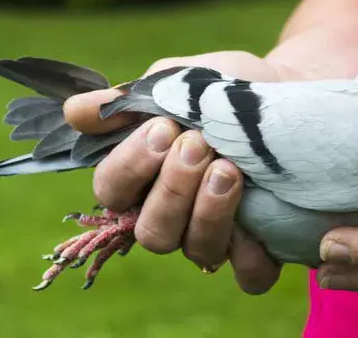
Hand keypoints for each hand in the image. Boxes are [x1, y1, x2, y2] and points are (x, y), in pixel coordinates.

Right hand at [63, 51, 285, 293]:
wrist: (283, 89)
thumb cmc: (224, 89)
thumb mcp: (179, 82)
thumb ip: (130, 100)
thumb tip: (75, 113)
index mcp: (145, 178)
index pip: (113, 191)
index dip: (130, 166)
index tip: (163, 128)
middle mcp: (175, 214)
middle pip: (153, 231)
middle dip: (173, 189)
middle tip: (198, 144)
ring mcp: (216, 234)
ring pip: (197, 251)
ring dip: (209, 213)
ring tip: (230, 169)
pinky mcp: (260, 245)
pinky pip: (250, 274)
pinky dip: (252, 255)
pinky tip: (259, 217)